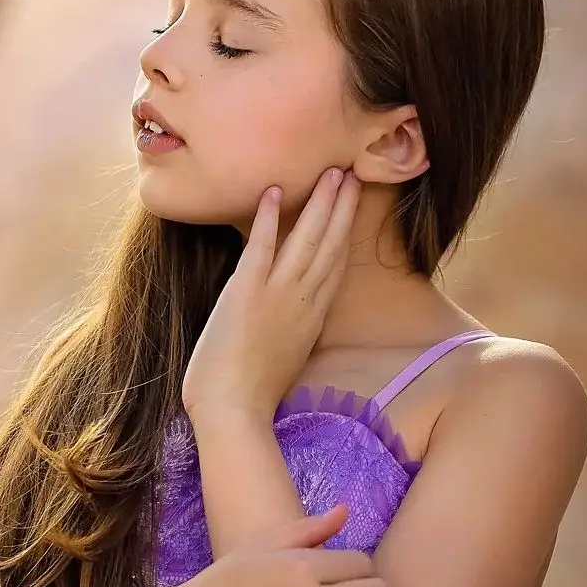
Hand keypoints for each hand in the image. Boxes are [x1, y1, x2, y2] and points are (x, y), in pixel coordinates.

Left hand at [182, 167, 360, 418]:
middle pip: (329, 246)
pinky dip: (267, 219)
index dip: (345, 231)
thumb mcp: (286, 357)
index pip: (335, 266)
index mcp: (312, 318)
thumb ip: (293, 330)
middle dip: (341, 207)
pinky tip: (273, 192)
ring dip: (318, 204)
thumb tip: (290, 315)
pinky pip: (260, 248)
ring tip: (330, 173)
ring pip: (306, 241)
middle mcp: (302, 302)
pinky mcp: (245, 293)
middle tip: (351, 172)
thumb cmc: (251, 395)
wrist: (233, 413)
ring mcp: (276, 296)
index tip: (353, 203)